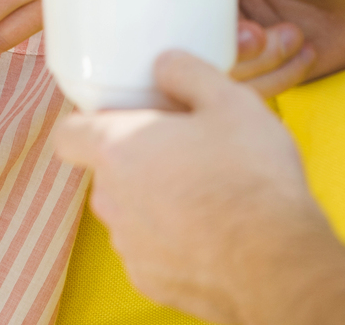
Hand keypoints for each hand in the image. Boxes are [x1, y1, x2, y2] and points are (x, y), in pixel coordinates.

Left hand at [54, 52, 344, 324]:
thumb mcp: (229, 100)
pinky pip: (152, 249)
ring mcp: (128, 246)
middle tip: (185, 149)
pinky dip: (174, 239)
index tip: (119, 119)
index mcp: (117, 150)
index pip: (66, 135)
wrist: (278, 262)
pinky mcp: (150, 281)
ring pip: (131, 212)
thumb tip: (165, 63)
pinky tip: (214, 231)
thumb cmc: (251, 176)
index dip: (86, 124)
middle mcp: (110, 201)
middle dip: (139, 160)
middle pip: (108, 172)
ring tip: (208, 192)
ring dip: (157, 201)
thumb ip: (187, 72)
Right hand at [184, 0, 344, 84]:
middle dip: (220, 32)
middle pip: (180, 24)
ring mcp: (234, 31)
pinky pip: (242, 89)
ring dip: (251, 58)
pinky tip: (305, 50)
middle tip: (257, 30)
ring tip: (292, 37)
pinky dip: (275, 75)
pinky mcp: (259, 68)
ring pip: (209, 61)